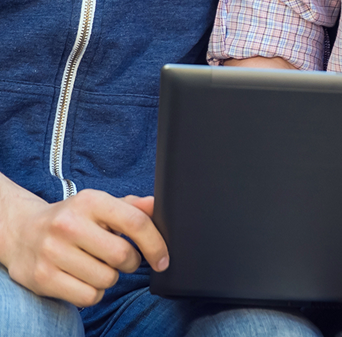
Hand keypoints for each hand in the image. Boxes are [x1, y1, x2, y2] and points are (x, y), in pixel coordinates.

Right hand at [0, 184, 167, 306]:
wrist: (22, 233)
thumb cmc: (70, 219)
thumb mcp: (98, 205)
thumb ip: (129, 207)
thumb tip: (155, 205)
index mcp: (90, 201)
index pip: (135, 222)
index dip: (155, 243)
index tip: (163, 259)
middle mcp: (70, 224)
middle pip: (122, 255)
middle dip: (131, 262)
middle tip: (122, 258)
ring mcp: (54, 252)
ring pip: (107, 279)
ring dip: (110, 277)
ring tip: (98, 266)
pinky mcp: (44, 278)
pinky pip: (88, 297)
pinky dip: (94, 293)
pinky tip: (85, 279)